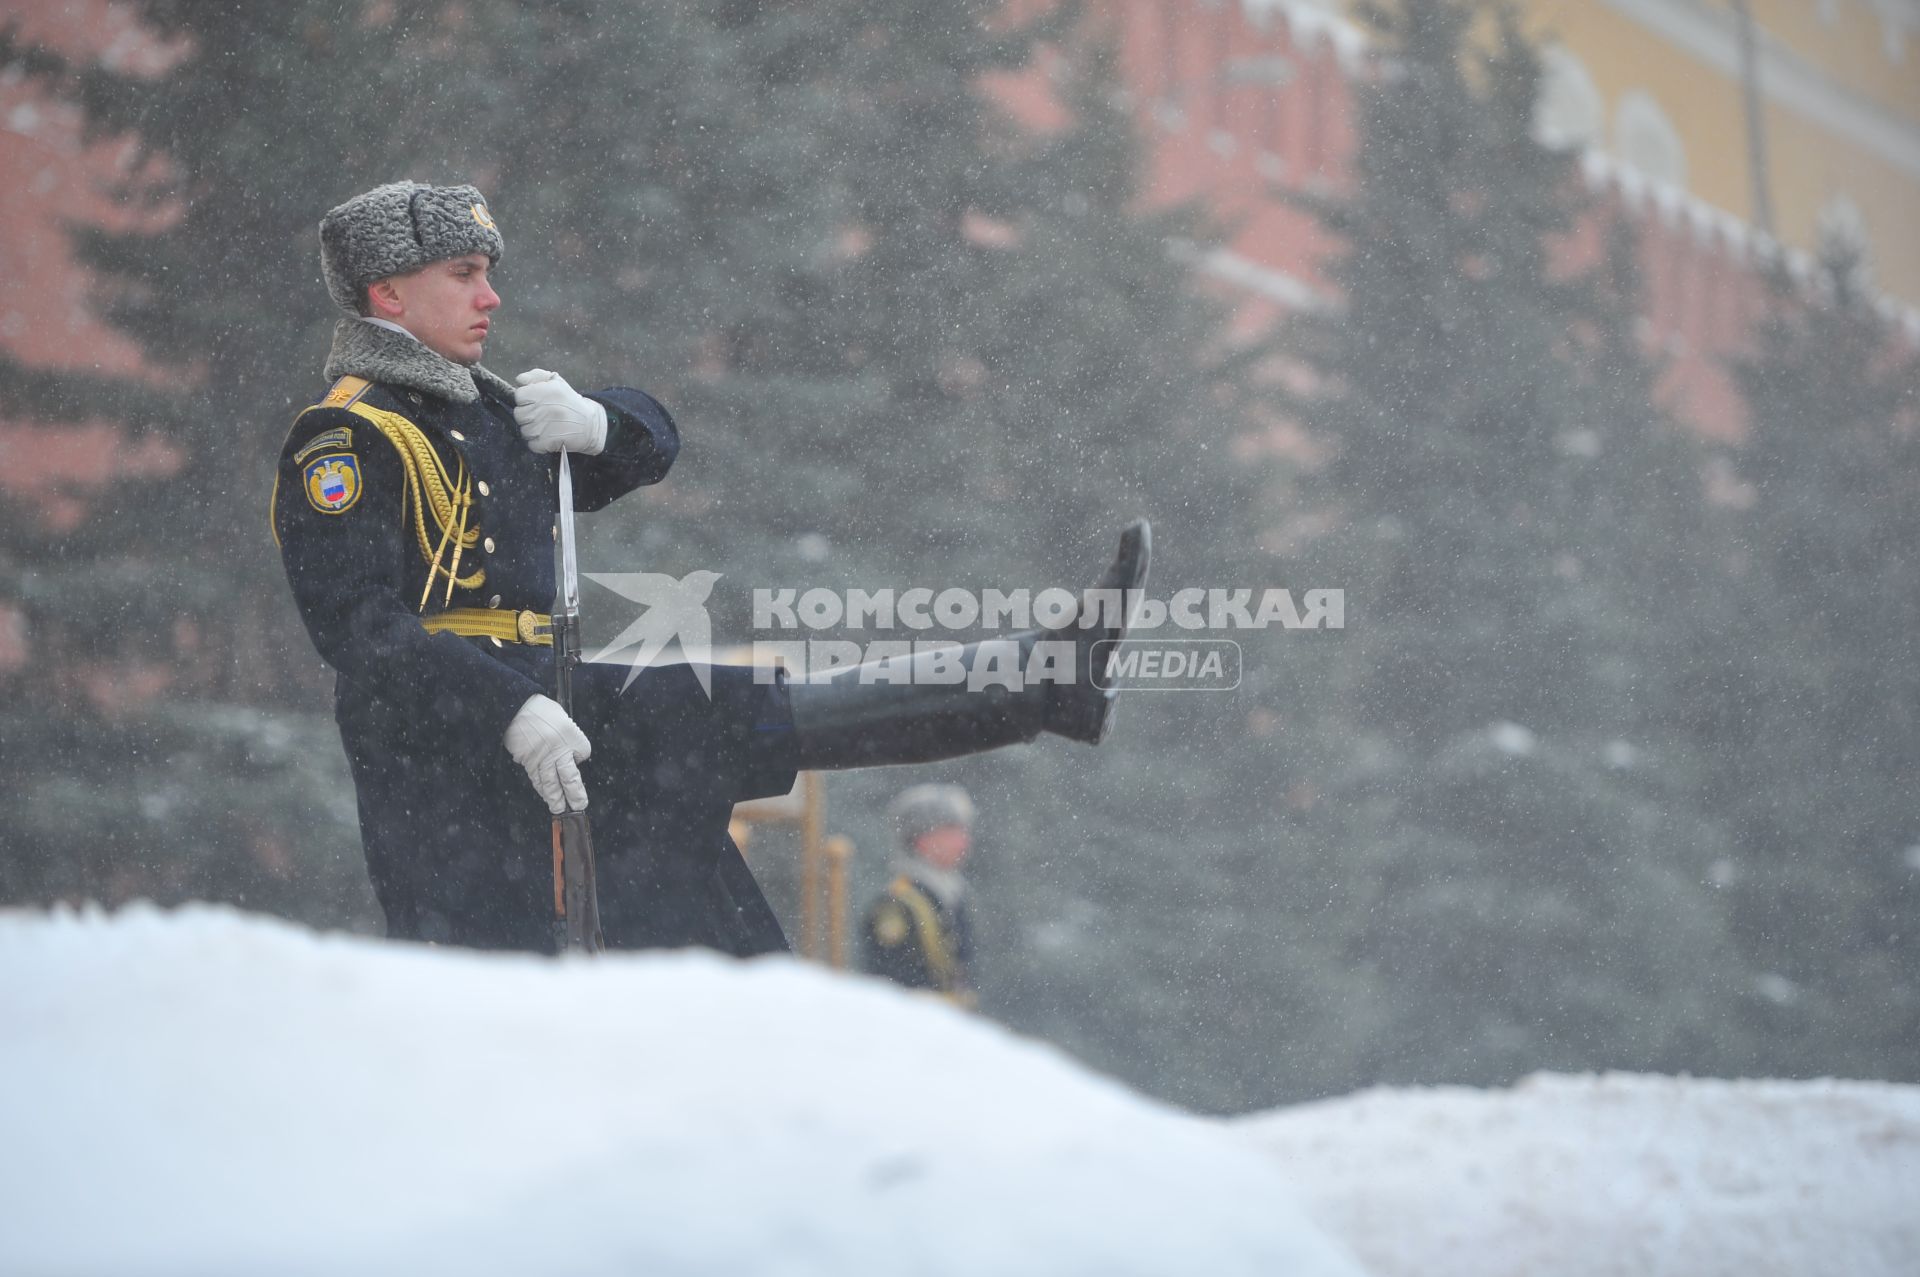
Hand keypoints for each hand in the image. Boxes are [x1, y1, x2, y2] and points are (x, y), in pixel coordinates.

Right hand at [503, 694, 590, 813]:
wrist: (515, 708)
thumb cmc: (539, 710)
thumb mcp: (561, 716)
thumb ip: (568, 734)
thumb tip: (571, 752)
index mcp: (571, 735)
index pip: (584, 752)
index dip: (581, 755)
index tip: (578, 759)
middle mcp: (558, 750)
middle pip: (570, 777)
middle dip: (575, 794)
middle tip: (579, 806)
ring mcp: (542, 758)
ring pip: (550, 783)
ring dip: (556, 798)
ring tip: (560, 809)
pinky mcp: (528, 761)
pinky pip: (536, 778)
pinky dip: (541, 789)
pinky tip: (545, 796)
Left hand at [513, 369, 607, 454]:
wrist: (591, 425)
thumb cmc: (570, 402)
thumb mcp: (557, 382)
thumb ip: (536, 376)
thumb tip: (519, 380)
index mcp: (545, 391)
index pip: (519, 396)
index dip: (525, 400)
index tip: (535, 403)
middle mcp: (544, 408)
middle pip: (519, 415)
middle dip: (528, 416)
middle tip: (541, 416)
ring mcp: (545, 426)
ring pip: (524, 431)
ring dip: (533, 431)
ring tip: (546, 427)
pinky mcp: (548, 442)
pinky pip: (532, 444)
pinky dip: (538, 444)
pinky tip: (548, 438)